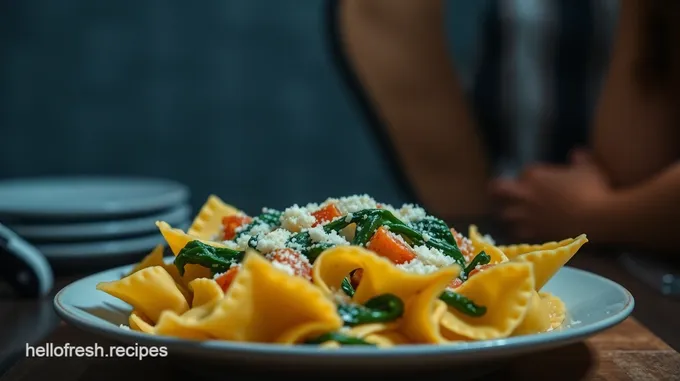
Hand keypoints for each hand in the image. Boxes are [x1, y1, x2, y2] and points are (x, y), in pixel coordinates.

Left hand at [489, 150, 611, 240]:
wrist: (598, 216)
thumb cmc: (593, 188)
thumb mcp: (587, 168)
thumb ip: (579, 159)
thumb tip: (577, 153)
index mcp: (535, 175)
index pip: (523, 173)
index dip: (529, 178)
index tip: (538, 183)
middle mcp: (525, 194)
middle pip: (497, 189)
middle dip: (497, 191)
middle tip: (500, 195)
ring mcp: (527, 214)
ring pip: (504, 214)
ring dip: (508, 214)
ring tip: (513, 215)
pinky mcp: (534, 231)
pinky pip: (517, 232)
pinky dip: (519, 231)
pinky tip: (524, 231)